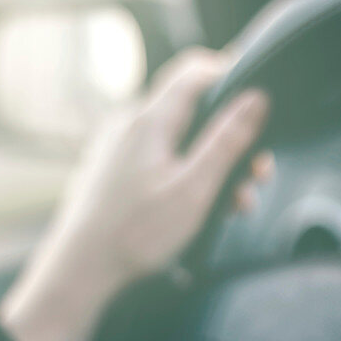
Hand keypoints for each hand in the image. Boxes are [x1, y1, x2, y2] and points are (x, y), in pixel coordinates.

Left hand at [0, 48, 271, 340]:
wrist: (81, 270)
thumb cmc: (135, 233)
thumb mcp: (195, 188)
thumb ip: (227, 140)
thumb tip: (255, 98)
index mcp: (150, 120)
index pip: (195, 70)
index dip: (231, 73)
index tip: (260, 96)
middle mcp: (130, 124)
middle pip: (192, 108)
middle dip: (231, 136)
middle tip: (257, 170)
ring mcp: (119, 146)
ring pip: (180, 138)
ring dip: (213, 163)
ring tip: (234, 202)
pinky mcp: (115, 169)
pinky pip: (162, 157)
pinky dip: (188, 174)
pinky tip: (201, 208)